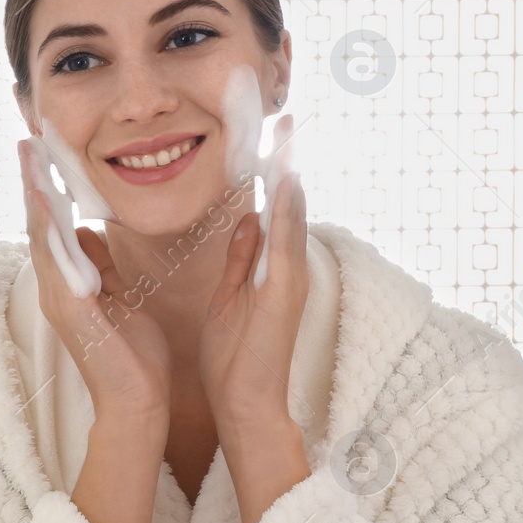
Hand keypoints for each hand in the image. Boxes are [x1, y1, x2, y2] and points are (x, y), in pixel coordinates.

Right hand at [18, 139, 170, 439]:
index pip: (53, 227)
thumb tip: (87, 233)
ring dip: (33, 196)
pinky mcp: (69, 310)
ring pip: (40, 237)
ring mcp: (58, 298)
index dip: (45, 190)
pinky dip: (48, 229)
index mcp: (70, 283)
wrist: (137, 403)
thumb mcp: (120, 297)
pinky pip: (54, 261)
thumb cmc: (134, 356)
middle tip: (25, 143)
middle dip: (31, 183)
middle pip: (37, 225)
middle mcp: (56, 287)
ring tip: (29, 160)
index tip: (43, 154)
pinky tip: (48, 202)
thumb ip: (101, 266)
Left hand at [199, 118, 309, 448]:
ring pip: (291, 218)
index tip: (263, 132)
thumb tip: (247, 219)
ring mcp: (288, 281)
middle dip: (285, 161)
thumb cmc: (235, 357)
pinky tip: (287, 188)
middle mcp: (284, 268)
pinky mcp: (284, 297)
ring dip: (289, 176)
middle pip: (287, 204)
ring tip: (287, 136)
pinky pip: (285, 249)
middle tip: (285, 117)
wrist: (245, 405)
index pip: (269, 207)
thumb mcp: (231, 295)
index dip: (268, 170)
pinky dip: (286, 218)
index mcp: (267, 266)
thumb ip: (241, 258)